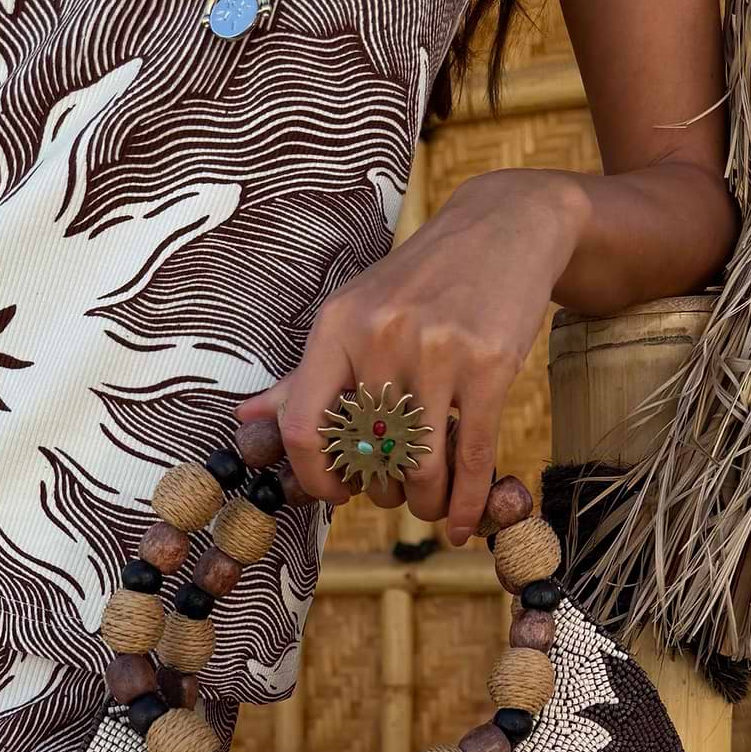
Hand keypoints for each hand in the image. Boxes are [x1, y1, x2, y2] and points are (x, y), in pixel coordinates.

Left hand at [235, 169, 588, 544]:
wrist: (503, 228)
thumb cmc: (420, 282)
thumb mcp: (354, 313)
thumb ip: (303, 375)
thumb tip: (247, 419)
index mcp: (337, 326)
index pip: (304, 428)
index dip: (315, 478)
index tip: (336, 493)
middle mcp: (381, 336)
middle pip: (369, 457)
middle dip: (383, 493)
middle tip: (396, 493)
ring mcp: (438, 350)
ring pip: (420, 467)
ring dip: (425, 503)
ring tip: (430, 503)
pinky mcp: (490, 365)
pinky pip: (472, 458)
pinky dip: (467, 502)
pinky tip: (464, 523)